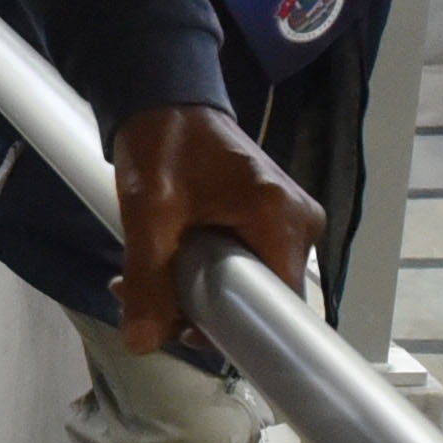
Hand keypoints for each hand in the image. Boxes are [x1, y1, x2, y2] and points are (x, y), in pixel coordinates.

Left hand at [112, 101, 317, 356]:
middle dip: (203, 310)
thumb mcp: (149, 212)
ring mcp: (290, 223)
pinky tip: (166, 267)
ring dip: (197, 294)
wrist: (166, 100)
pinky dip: (208, 274)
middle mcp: (301, 223)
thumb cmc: (163, 144)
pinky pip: (248, 267)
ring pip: (250, 286)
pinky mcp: (274, 222)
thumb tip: (142, 342)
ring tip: (145, 281)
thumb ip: (147, 278)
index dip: (234, 330)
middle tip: (149, 301)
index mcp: (281, 217)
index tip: (185, 332)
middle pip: (262, 298)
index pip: (278, 305)